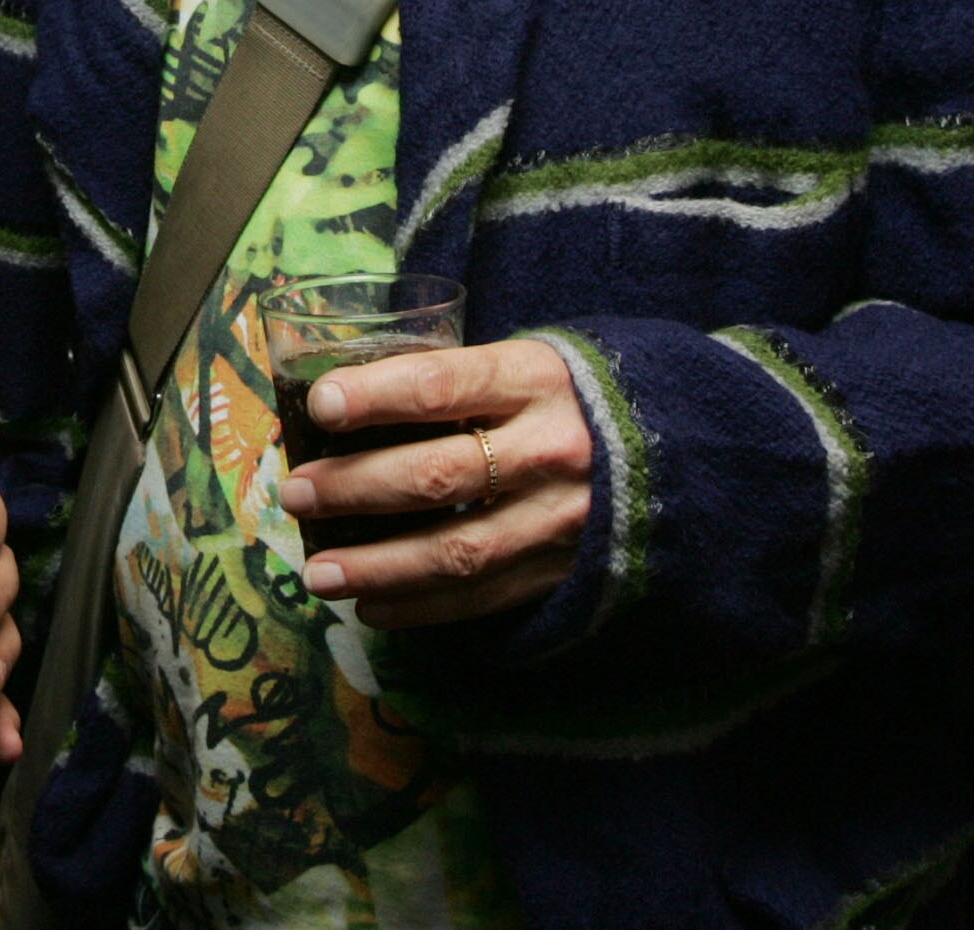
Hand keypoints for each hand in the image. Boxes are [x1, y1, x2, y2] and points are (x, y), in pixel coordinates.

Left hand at [275, 337, 593, 627]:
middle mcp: (550, 451)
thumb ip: (453, 382)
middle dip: (355, 489)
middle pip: (437, 476)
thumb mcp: (523, 365)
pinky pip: (483, 598)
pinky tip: (370, 606)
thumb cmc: (566, 398)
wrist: (677, 449)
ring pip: (455, 551)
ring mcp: (561, 519)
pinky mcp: (565, 571)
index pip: (442, 387)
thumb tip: (339, 407)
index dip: (376, 396)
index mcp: (534, 381)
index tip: (320, 406)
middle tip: (296, 495)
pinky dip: (420, 607)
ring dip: (377, 566)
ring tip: (318, 572)